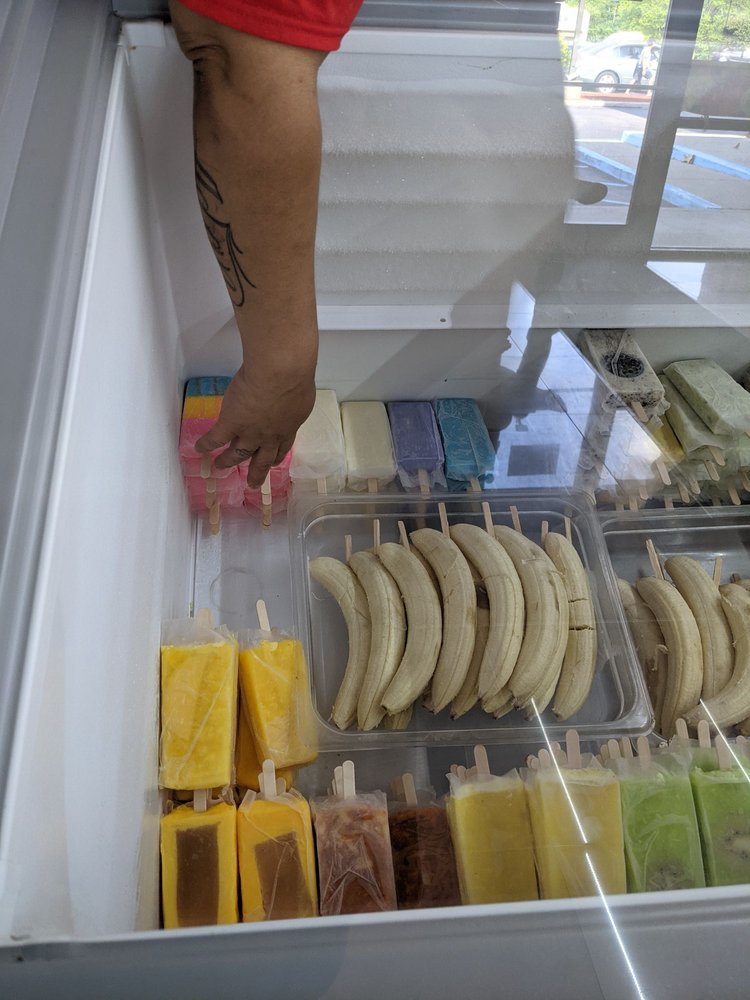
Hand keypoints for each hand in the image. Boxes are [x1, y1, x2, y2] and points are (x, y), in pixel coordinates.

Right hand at [196, 363, 314, 488]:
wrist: (280, 374)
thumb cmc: (296, 380)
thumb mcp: (302, 398)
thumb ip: (294, 405)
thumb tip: (292, 402)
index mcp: (287, 429)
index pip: (281, 449)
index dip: (275, 457)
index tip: (272, 463)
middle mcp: (269, 437)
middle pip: (262, 460)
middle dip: (256, 473)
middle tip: (252, 484)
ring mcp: (249, 433)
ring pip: (237, 454)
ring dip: (228, 461)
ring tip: (220, 466)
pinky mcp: (231, 424)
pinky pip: (215, 439)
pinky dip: (206, 445)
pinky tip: (199, 449)